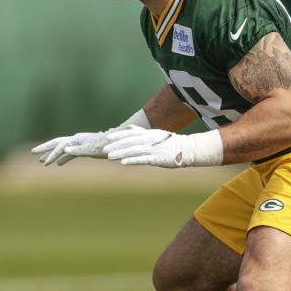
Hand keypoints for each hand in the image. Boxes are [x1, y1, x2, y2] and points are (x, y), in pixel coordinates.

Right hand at [31, 130, 109, 165]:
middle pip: (56, 143)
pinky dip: (63, 158)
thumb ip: (78, 149)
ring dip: (52, 154)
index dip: (51, 154)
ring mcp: (79, 144)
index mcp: (77, 139)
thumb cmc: (106, 147)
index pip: (60, 146)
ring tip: (41, 161)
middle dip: (45, 148)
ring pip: (61, 149)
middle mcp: (76, 139)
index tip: (45, 163)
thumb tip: (65, 149)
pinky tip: (58, 164)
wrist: (117, 145)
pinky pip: (70, 154)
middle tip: (32, 152)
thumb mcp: (93, 149)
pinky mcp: (84, 149)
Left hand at [102, 126, 221, 167]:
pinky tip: (123, 162)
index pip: (130, 133)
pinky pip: (142, 159)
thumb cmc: (169, 142)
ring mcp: (153, 149)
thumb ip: (141, 131)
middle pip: (129, 142)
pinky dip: (132, 160)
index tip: (107, 138)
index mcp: (148, 133)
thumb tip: (129, 128)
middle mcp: (149, 140)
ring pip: (133, 150)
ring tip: (109, 157)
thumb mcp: (155, 133)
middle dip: (116, 145)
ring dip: (121, 153)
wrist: (186, 149)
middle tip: (104, 150)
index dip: (118, 135)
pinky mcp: (157, 158)